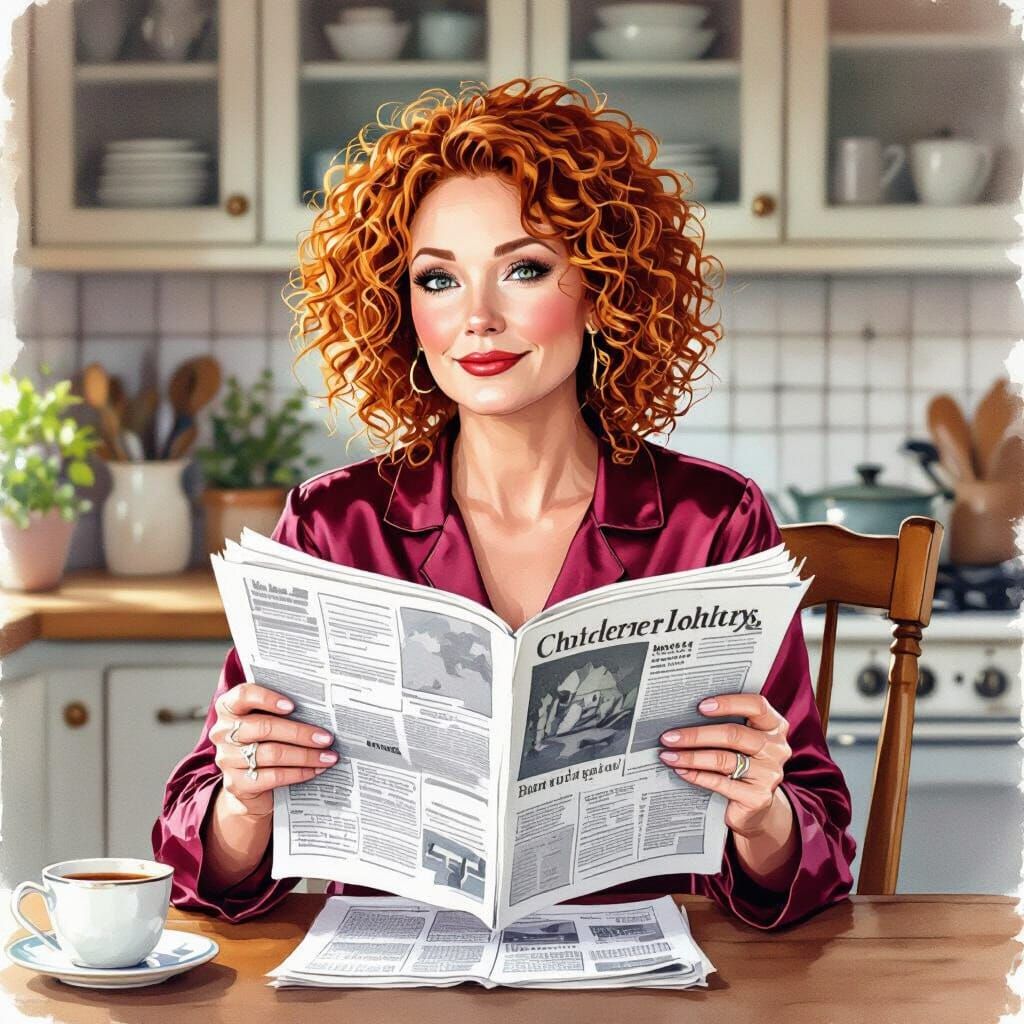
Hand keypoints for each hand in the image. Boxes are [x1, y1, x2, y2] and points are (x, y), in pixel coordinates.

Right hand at [210, 683, 337, 816]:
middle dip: (300, 733)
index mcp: (229, 708)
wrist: (248, 784)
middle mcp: (223, 732)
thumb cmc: (264, 741)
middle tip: (326, 738)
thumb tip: (321, 708)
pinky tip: (315, 770)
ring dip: (306, 756)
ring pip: (272, 754)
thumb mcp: (268, 720)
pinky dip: (298, 773)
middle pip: (264, 727)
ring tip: (328, 756)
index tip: (293, 706)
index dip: (267, 698)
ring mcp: (227, 759)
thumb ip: (283, 710)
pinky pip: (272, 777)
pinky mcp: (236, 783)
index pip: (243, 695)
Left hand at [658, 694, 791, 838]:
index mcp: (774, 726)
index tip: (700, 706)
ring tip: (668, 756)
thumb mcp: (741, 740)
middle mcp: (776, 748)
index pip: (756, 705)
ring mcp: (770, 774)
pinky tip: (681, 771)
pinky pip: (721, 783)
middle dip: (696, 735)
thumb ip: (725, 723)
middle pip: (734, 734)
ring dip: (691, 757)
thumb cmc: (741, 762)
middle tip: (669, 737)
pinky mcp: (758, 797)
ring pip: (724, 759)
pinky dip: (697, 776)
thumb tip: (682, 712)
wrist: (756, 806)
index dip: (729, 703)